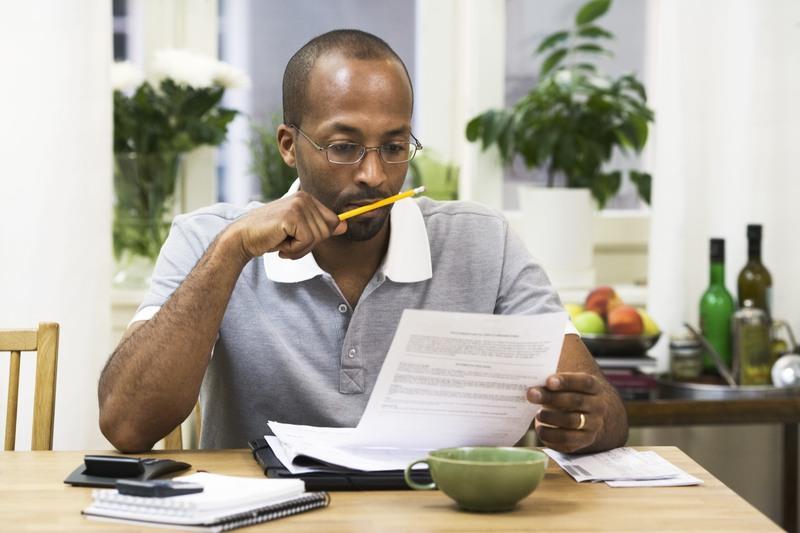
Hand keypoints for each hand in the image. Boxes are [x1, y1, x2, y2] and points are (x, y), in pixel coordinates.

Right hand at [226, 191, 346, 261]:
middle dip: (307, 244)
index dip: (317, 236)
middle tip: (286, 241)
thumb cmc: (269, 235)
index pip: (332, 221)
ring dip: (299, 248)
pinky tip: (278, 242)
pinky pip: (306, 241)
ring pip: (317, 238)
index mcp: (307, 198)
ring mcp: (298, 205)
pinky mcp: (292, 216)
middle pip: (326, 231)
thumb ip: (319, 227)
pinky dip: (293, 249)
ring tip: (281, 241)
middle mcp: (305, 197)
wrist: (242, 238)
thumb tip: (344, 225)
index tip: (297, 237)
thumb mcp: (298, 231)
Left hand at [527, 372, 605, 452]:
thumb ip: (552, 382)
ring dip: (551, 417)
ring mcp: (594, 424)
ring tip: (538, 414)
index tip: (548, 381)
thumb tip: (533, 386)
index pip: (585, 382)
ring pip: (572, 421)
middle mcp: (598, 406)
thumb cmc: (569, 394)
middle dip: (551, 398)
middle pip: (575, 401)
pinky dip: (551, 435)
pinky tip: (540, 429)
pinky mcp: (585, 440)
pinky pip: (567, 440)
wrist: (587, 415)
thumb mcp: (566, 385)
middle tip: (531, 395)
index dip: (567, 381)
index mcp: (595, 387)